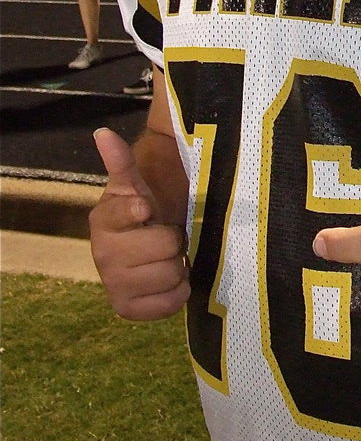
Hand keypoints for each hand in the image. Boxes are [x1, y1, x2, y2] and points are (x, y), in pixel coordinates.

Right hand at [89, 127, 189, 319]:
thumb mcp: (134, 184)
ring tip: (167, 258)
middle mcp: (103, 254)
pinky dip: (176, 293)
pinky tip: (168, 280)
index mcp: (104, 220)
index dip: (141, 209)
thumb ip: (121, 161)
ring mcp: (113, 283)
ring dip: (178, 266)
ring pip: (170, 273)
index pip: (127, 211)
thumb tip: (102, 133)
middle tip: (166, 236)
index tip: (147, 207)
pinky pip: (167, 304)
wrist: (140, 245)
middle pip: (164, 246)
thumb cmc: (142, 211)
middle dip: (173, 240)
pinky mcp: (126, 308)